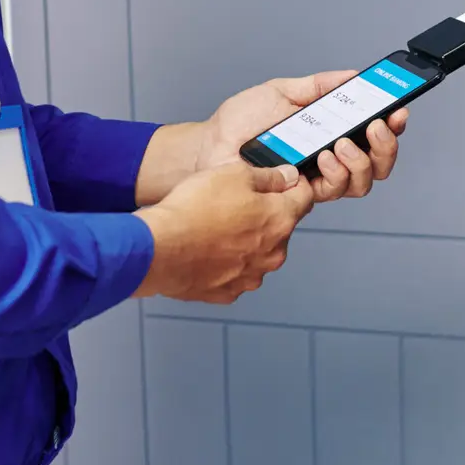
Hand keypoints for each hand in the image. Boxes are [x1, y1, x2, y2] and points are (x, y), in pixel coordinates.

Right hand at [133, 162, 314, 303]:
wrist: (159, 248)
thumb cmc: (193, 209)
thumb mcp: (234, 173)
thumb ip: (268, 176)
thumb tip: (288, 177)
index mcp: (281, 220)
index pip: (305, 197)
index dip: (293, 184)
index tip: (280, 180)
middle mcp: (273, 253)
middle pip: (281, 226)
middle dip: (265, 214)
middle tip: (234, 202)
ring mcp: (251, 276)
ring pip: (258, 251)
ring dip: (246, 240)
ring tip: (215, 226)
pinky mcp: (228, 291)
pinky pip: (235, 272)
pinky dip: (226, 261)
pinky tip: (206, 248)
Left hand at [201, 71, 407, 202]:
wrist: (211, 145)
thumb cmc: (242, 122)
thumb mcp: (283, 91)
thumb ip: (319, 85)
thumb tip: (352, 76)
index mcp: (330, 130)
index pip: (371, 132)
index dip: (392, 124)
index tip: (398, 109)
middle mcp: (330, 157)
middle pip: (378, 162)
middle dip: (387, 146)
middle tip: (377, 127)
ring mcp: (317, 177)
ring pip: (362, 182)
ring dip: (362, 160)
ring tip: (343, 143)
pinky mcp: (301, 195)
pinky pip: (332, 190)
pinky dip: (336, 173)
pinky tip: (325, 155)